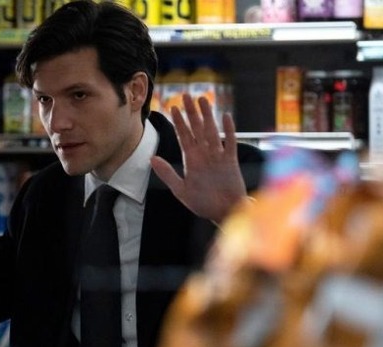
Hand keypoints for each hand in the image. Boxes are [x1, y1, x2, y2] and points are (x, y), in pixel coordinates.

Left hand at [151, 93, 247, 223]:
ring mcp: (217, 156)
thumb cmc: (203, 204)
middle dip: (191, 113)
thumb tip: (151, 158)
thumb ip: (167, 173)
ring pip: (211, 131)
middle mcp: (204, 155)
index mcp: (191, 160)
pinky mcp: (231, 161)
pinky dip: (228, 130)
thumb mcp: (181, 190)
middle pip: (197, 129)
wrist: (223, 213)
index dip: (179, 122)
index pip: (184, 136)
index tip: (173, 107)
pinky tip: (226, 117)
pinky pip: (229, 142)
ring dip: (207, 116)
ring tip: (203, 100)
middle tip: (186, 95)